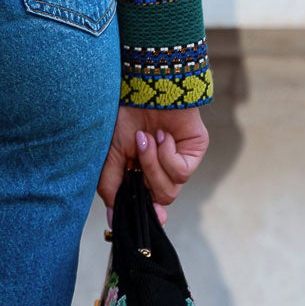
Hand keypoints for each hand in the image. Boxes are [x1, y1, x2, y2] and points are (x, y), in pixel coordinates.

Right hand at [96, 105, 208, 225]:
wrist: (145, 85)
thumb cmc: (124, 114)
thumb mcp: (110, 153)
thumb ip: (111, 186)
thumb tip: (111, 219)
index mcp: (140, 171)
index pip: (147, 202)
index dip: (146, 214)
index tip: (143, 220)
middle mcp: (161, 169)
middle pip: (159, 199)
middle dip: (145, 178)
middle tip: (135, 152)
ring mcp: (179, 160)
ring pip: (170, 190)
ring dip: (153, 164)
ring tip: (147, 138)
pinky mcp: (194, 152)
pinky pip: (181, 172)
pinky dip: (167, 155)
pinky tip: (163, 135)